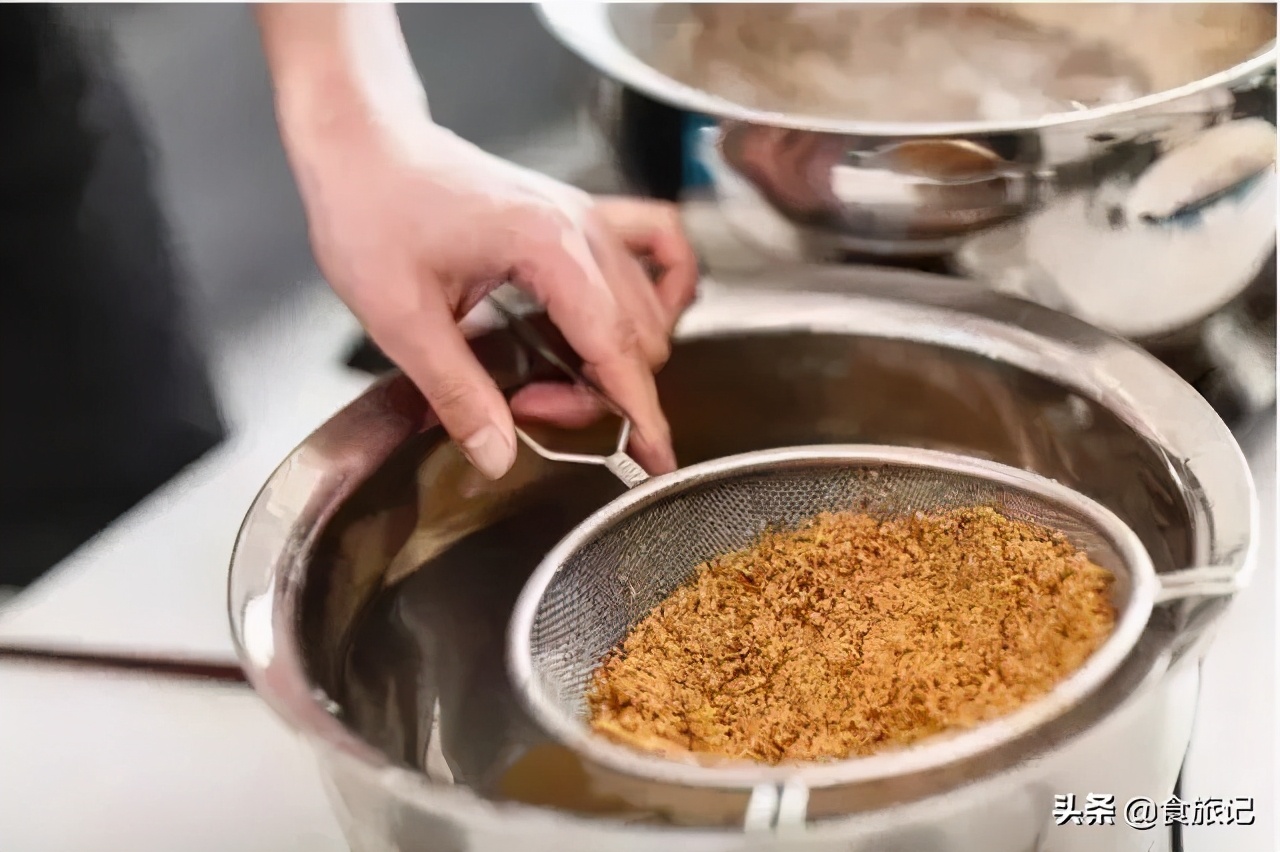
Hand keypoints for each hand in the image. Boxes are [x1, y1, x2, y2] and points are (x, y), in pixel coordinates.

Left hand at [284, 120, 696, 479]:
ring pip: (648, 307)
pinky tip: (632, 320)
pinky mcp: (579, 214)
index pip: (615, 346)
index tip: (656, 459)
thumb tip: (498, 454)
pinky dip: (662, 289)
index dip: (639, 412)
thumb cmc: (372, 208)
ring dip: (613, 358)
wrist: (363, 145)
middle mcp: (581, 228)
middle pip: (635, 336)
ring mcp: (587, 217)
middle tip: (524, 407)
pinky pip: (658, 245)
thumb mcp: (400, 318)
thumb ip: (457, 392)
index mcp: (546, 247)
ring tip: (548, 377)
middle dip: (595, 392)